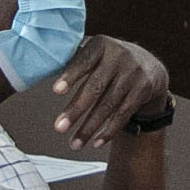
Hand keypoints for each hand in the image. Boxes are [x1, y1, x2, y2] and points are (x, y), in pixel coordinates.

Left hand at [47, 35, 171, 146]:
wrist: (149, 65)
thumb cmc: (108, 60)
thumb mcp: (95, 52)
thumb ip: (74, 59)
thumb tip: (40, 69)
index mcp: (101, 45)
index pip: (83, 61)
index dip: (70, 75)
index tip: (55, 91)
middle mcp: (119, 57)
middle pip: (95, 87)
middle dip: (75, 110)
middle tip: (58, 128)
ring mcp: (133, 74)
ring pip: (108, 105)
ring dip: (89, 127)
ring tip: (74, 144)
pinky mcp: (142, 91)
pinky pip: (123, 114)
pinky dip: (109, 131)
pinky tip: (96, 143)